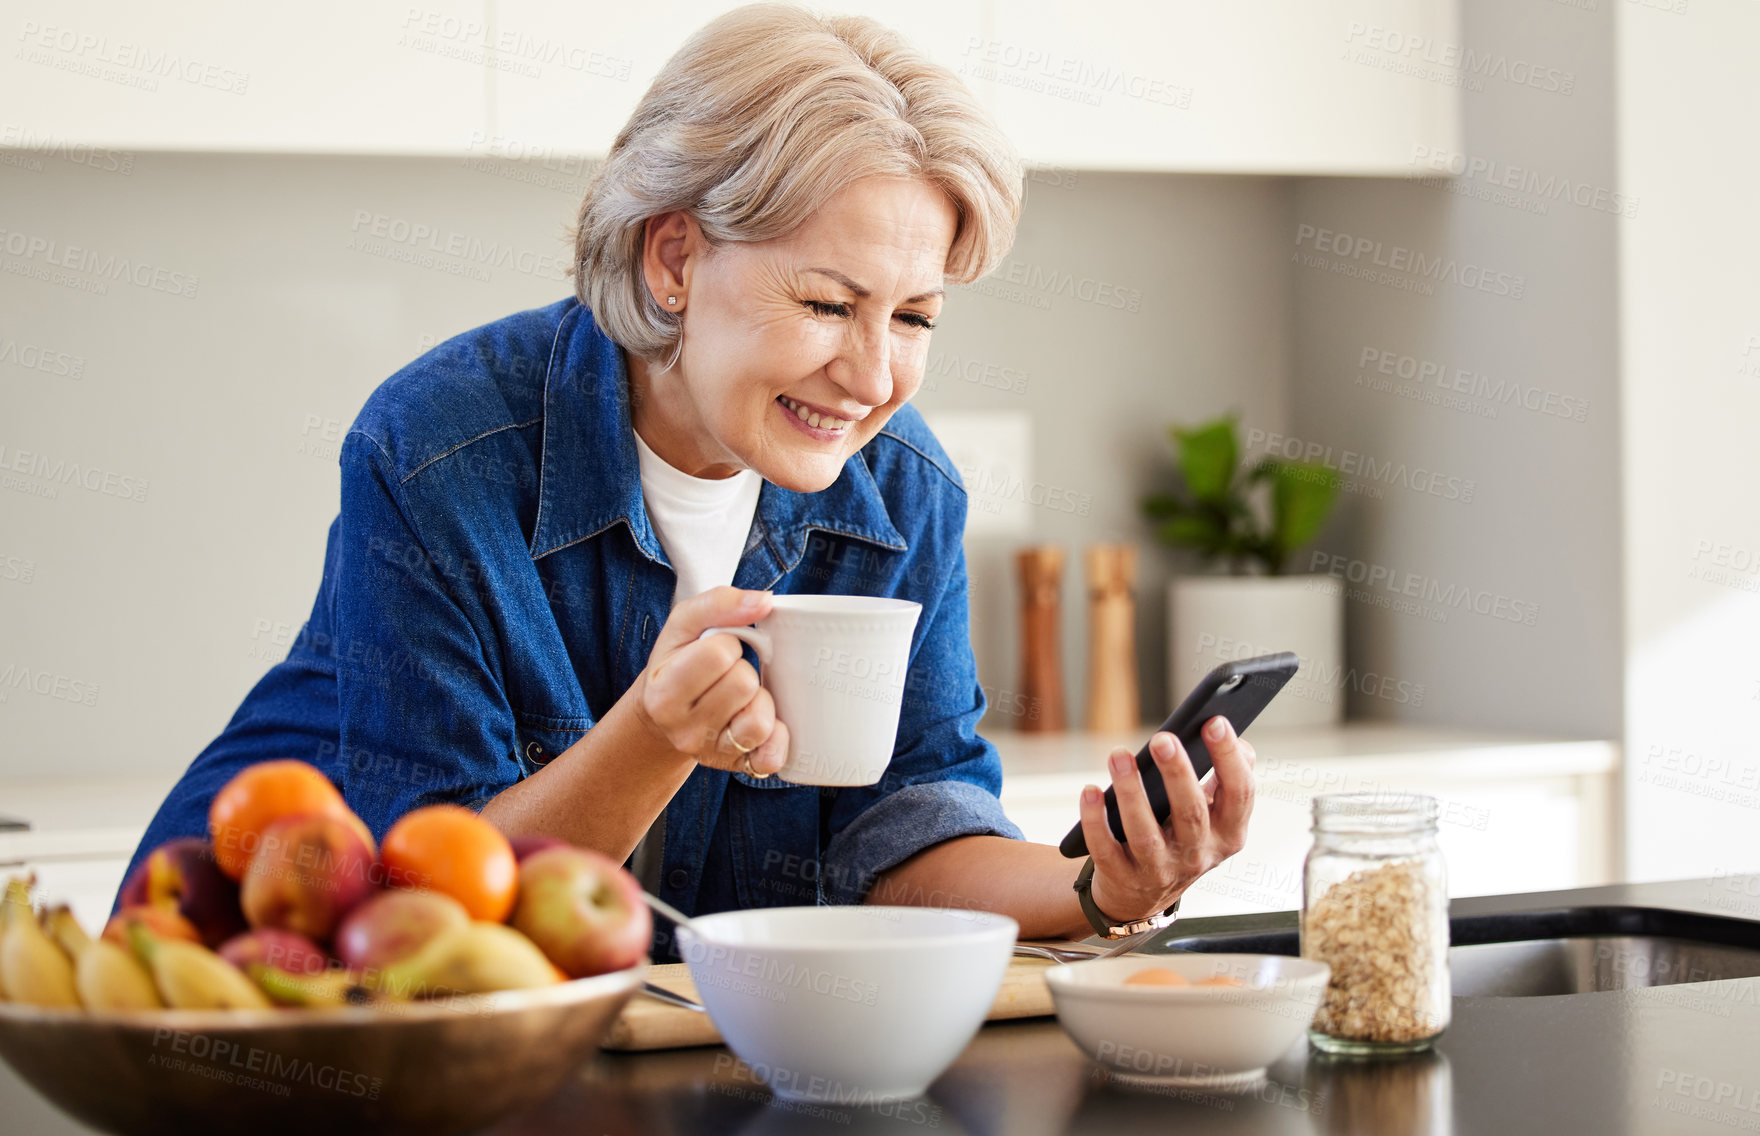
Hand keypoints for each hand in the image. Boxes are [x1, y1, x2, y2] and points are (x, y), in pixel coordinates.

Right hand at [632, 586, 790, 775]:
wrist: (664, 716)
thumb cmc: (678, 663)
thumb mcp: (684, 625)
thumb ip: (719, 602)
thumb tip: (765, 601)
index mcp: (664, 691)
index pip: (717, 654)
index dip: (728, 643)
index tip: (719, 648)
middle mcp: (683, 729)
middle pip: (743, 684)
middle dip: (744, 669)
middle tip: (730, 672)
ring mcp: (711, 753)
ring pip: (759, 721)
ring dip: (760, 700)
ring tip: (743, 697)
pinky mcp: (737, 767)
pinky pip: (771, 757)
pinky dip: (776, 738)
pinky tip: (762, 723)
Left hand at [1077, 717, 1255, 924]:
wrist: (1142, 894)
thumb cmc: (1180, 838)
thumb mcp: (1214, 817)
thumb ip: (1227, 779)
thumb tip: (1235, 739)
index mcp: (1228, 833)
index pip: (1239, 794)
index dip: (1229, 758)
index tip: (1214, 722)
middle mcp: (1197, 855)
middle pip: (1191, 813)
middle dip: (1177, 773)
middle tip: (1163, 738)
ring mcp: (1159, 870)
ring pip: (1145, 833)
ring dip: (1131, 792)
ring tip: (1119, 755)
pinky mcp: (1122, 877)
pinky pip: (1106, 849)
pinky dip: (1095, 820)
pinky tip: (1090, 791)